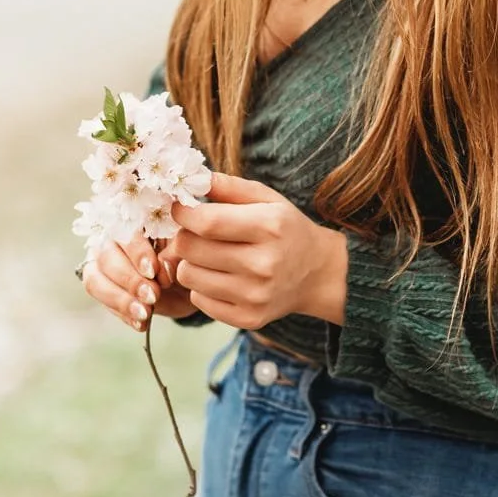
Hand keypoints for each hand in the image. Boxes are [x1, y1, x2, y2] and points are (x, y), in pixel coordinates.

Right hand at [81, 236, 197, 331]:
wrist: (186, 282)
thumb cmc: (184, 258)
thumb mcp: (186, 253)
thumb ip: (175, 254)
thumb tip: (164, 265)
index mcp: (134, 221)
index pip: (126, 232)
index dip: (138, 253)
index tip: (154, 271)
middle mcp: (110, 239)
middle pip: (106, 257)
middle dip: (130, 280)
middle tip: (153, 296)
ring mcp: (101, 264)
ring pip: (95, 281)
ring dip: (121, 300)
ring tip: (145, 314)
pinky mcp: (101, 287)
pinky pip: (102, 301)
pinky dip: (122, 314)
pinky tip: (142, 324)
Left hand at [163, 172, 348, 330]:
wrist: (317, 274)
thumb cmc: (286, 229)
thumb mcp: (268, 198)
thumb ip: (229, 186)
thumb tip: (193, 179)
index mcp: (269, 227)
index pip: (208, 222)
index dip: (183, 214)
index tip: (180, 209)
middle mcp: (263, 264)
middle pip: (191, 249)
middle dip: (184, 236)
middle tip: (194, 233)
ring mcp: (255, 295)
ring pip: (188, 275)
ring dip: (190, 262)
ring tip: (208, 256)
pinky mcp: (248, 318)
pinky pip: (198, 300)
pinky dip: (201, 286)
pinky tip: (219, 277)